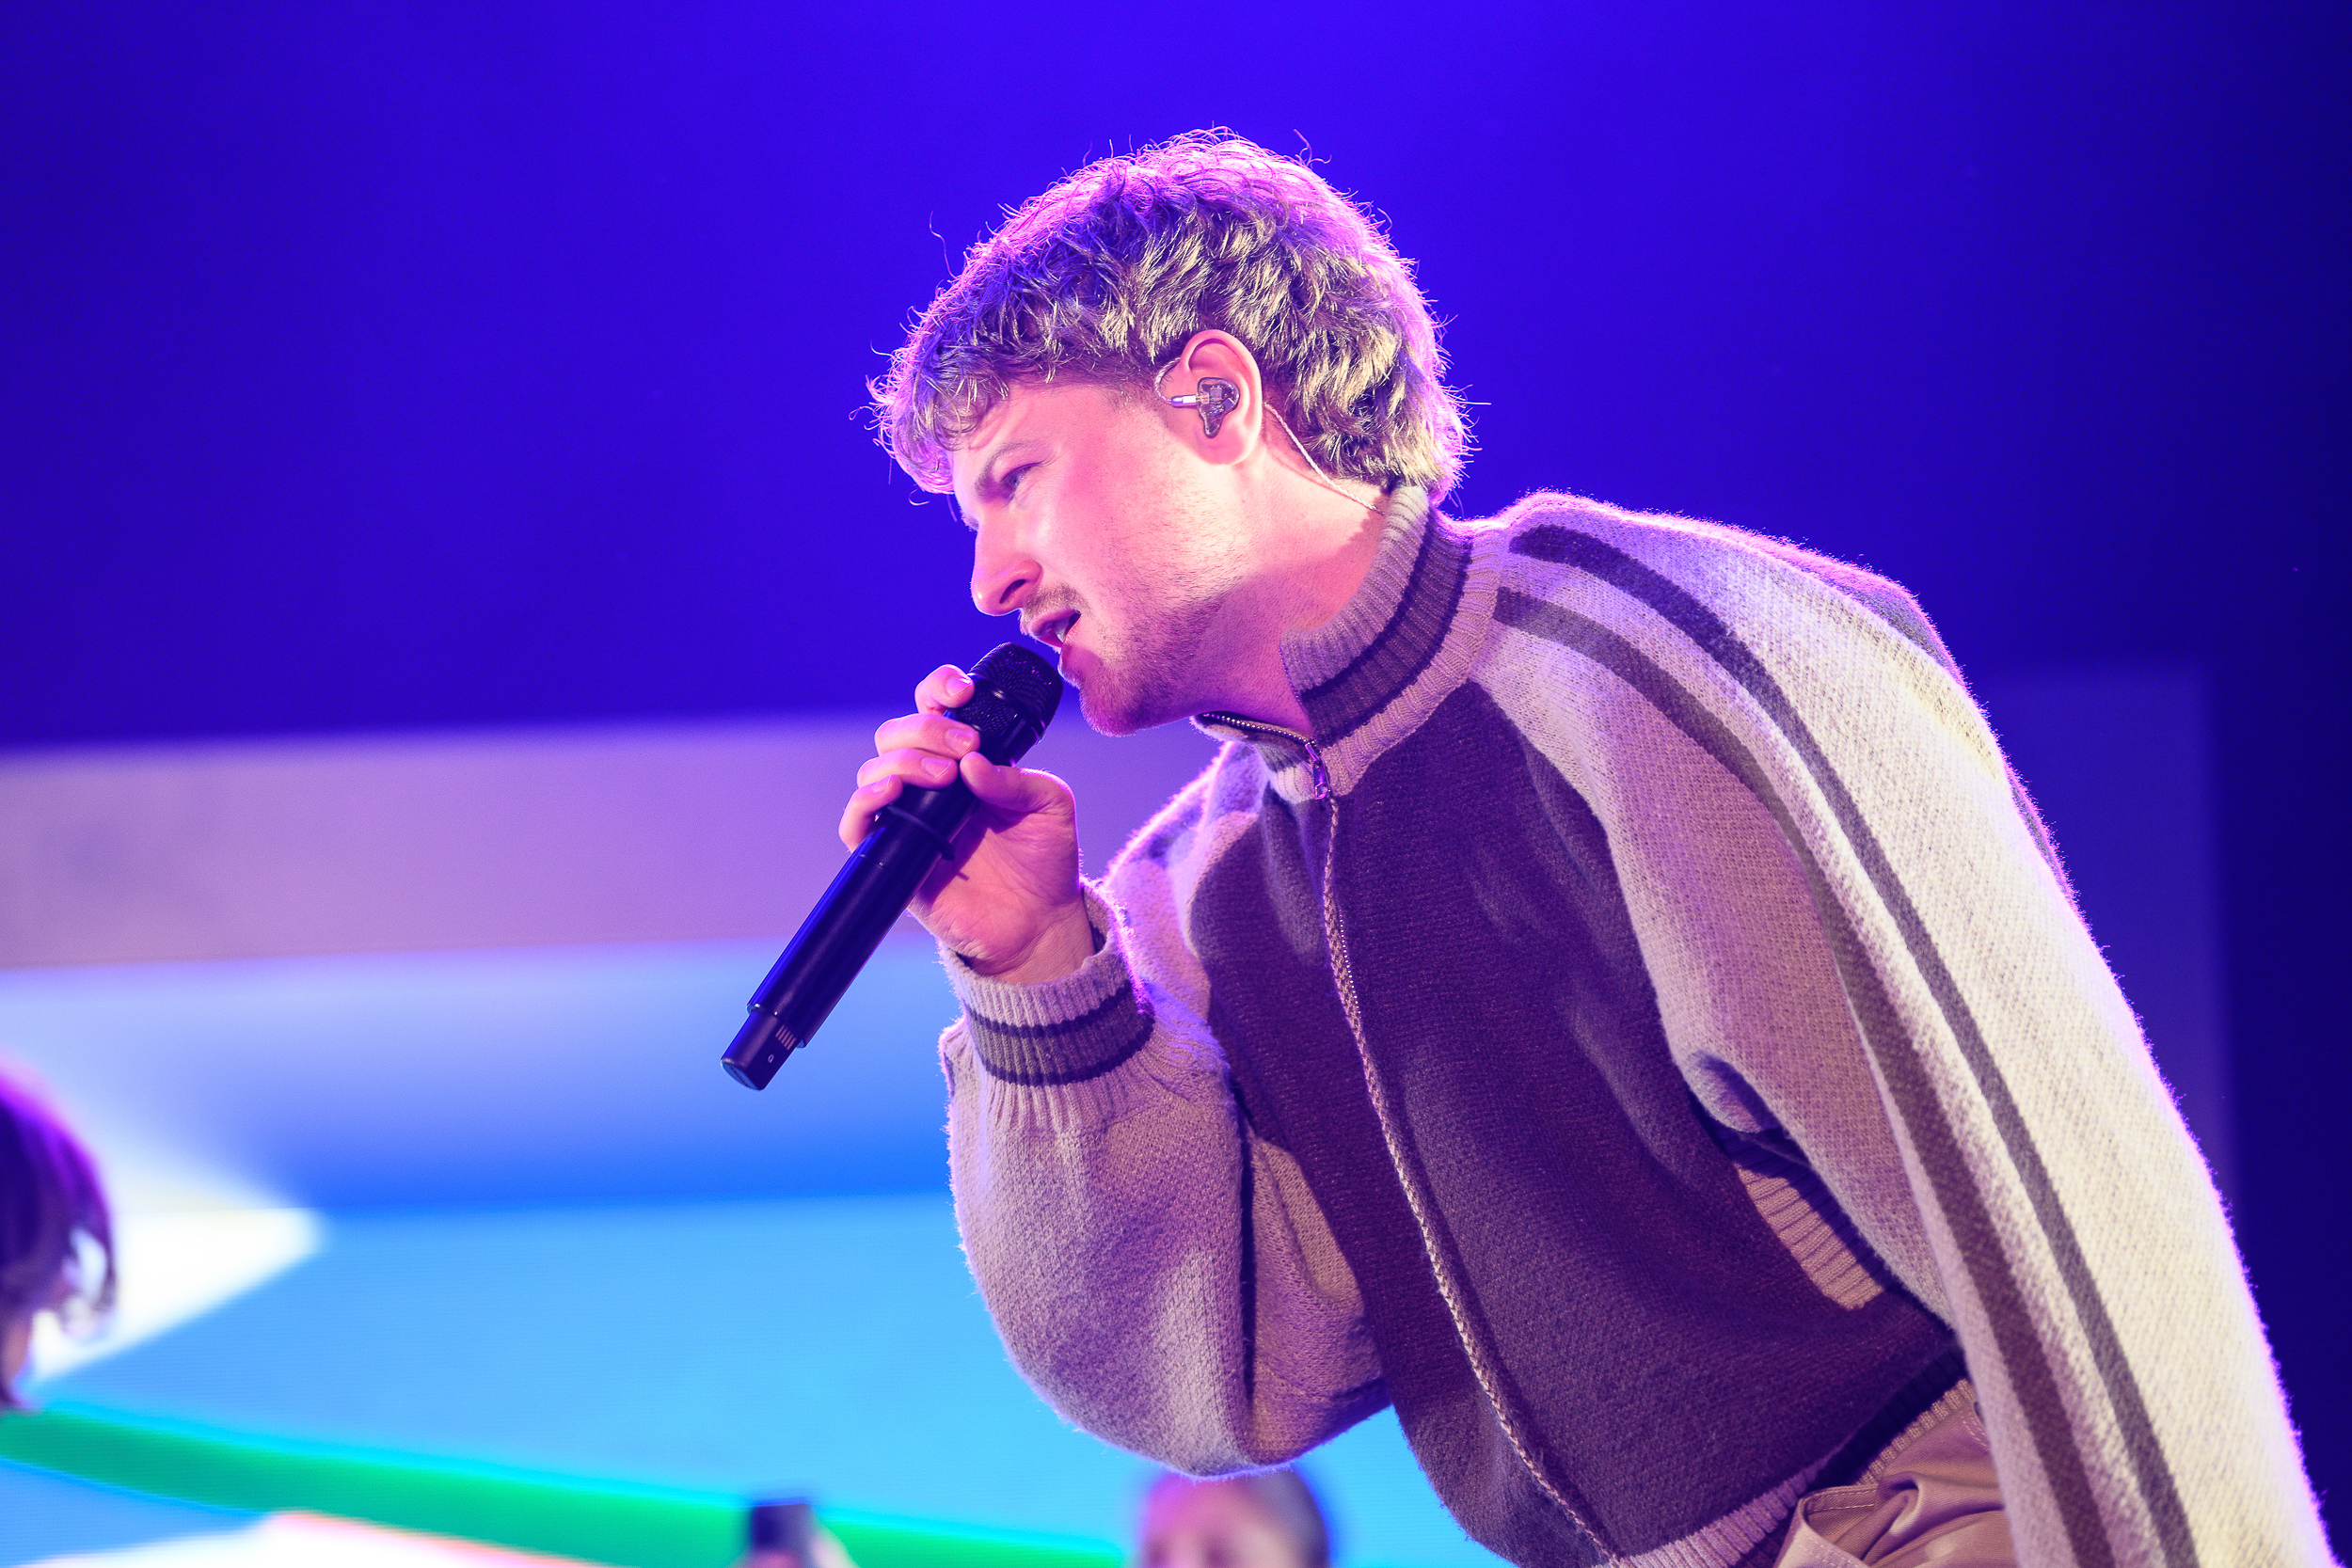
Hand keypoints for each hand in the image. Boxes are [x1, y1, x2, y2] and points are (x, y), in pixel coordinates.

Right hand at [840, 664, 1094, 983]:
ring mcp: (909, 817)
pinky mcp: (894, 856)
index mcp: (964, 760)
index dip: (937, 689)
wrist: (1039, 922)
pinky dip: (864, 802)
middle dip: (926, 727)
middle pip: (896, 733)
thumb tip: (974, 763)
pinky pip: (856, 825)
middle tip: (965, 745)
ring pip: (874, 769)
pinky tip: (889, 793)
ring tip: (944, 777)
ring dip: (904, 761)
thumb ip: (1018, 780)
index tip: (961, 690)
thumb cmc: (1044, 859)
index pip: (933, 709)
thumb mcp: (1051, 806)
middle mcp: (930, 784)